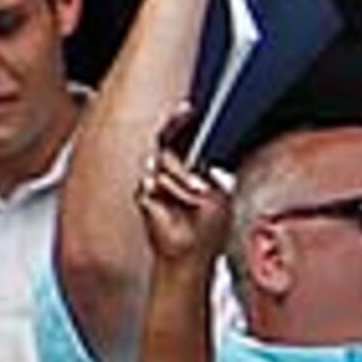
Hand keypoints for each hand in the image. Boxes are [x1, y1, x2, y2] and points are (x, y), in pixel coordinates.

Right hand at [134, 110, 230, 270]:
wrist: (192, 252)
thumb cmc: (207, 227)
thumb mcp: (218, 194)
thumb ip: (209, 173)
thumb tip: (209, 159)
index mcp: (186, 168)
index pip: (178, 137)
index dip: (178, 121)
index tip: (188, 109)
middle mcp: (167, 171)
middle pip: (166, 145)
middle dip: (185, 164)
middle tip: (200, 190)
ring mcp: (153, 182)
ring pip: (163, 163)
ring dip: (185, 183)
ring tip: (196, 202)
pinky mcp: (144, 195)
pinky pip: (155, 183)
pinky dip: (174, 195)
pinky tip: (180, 209)